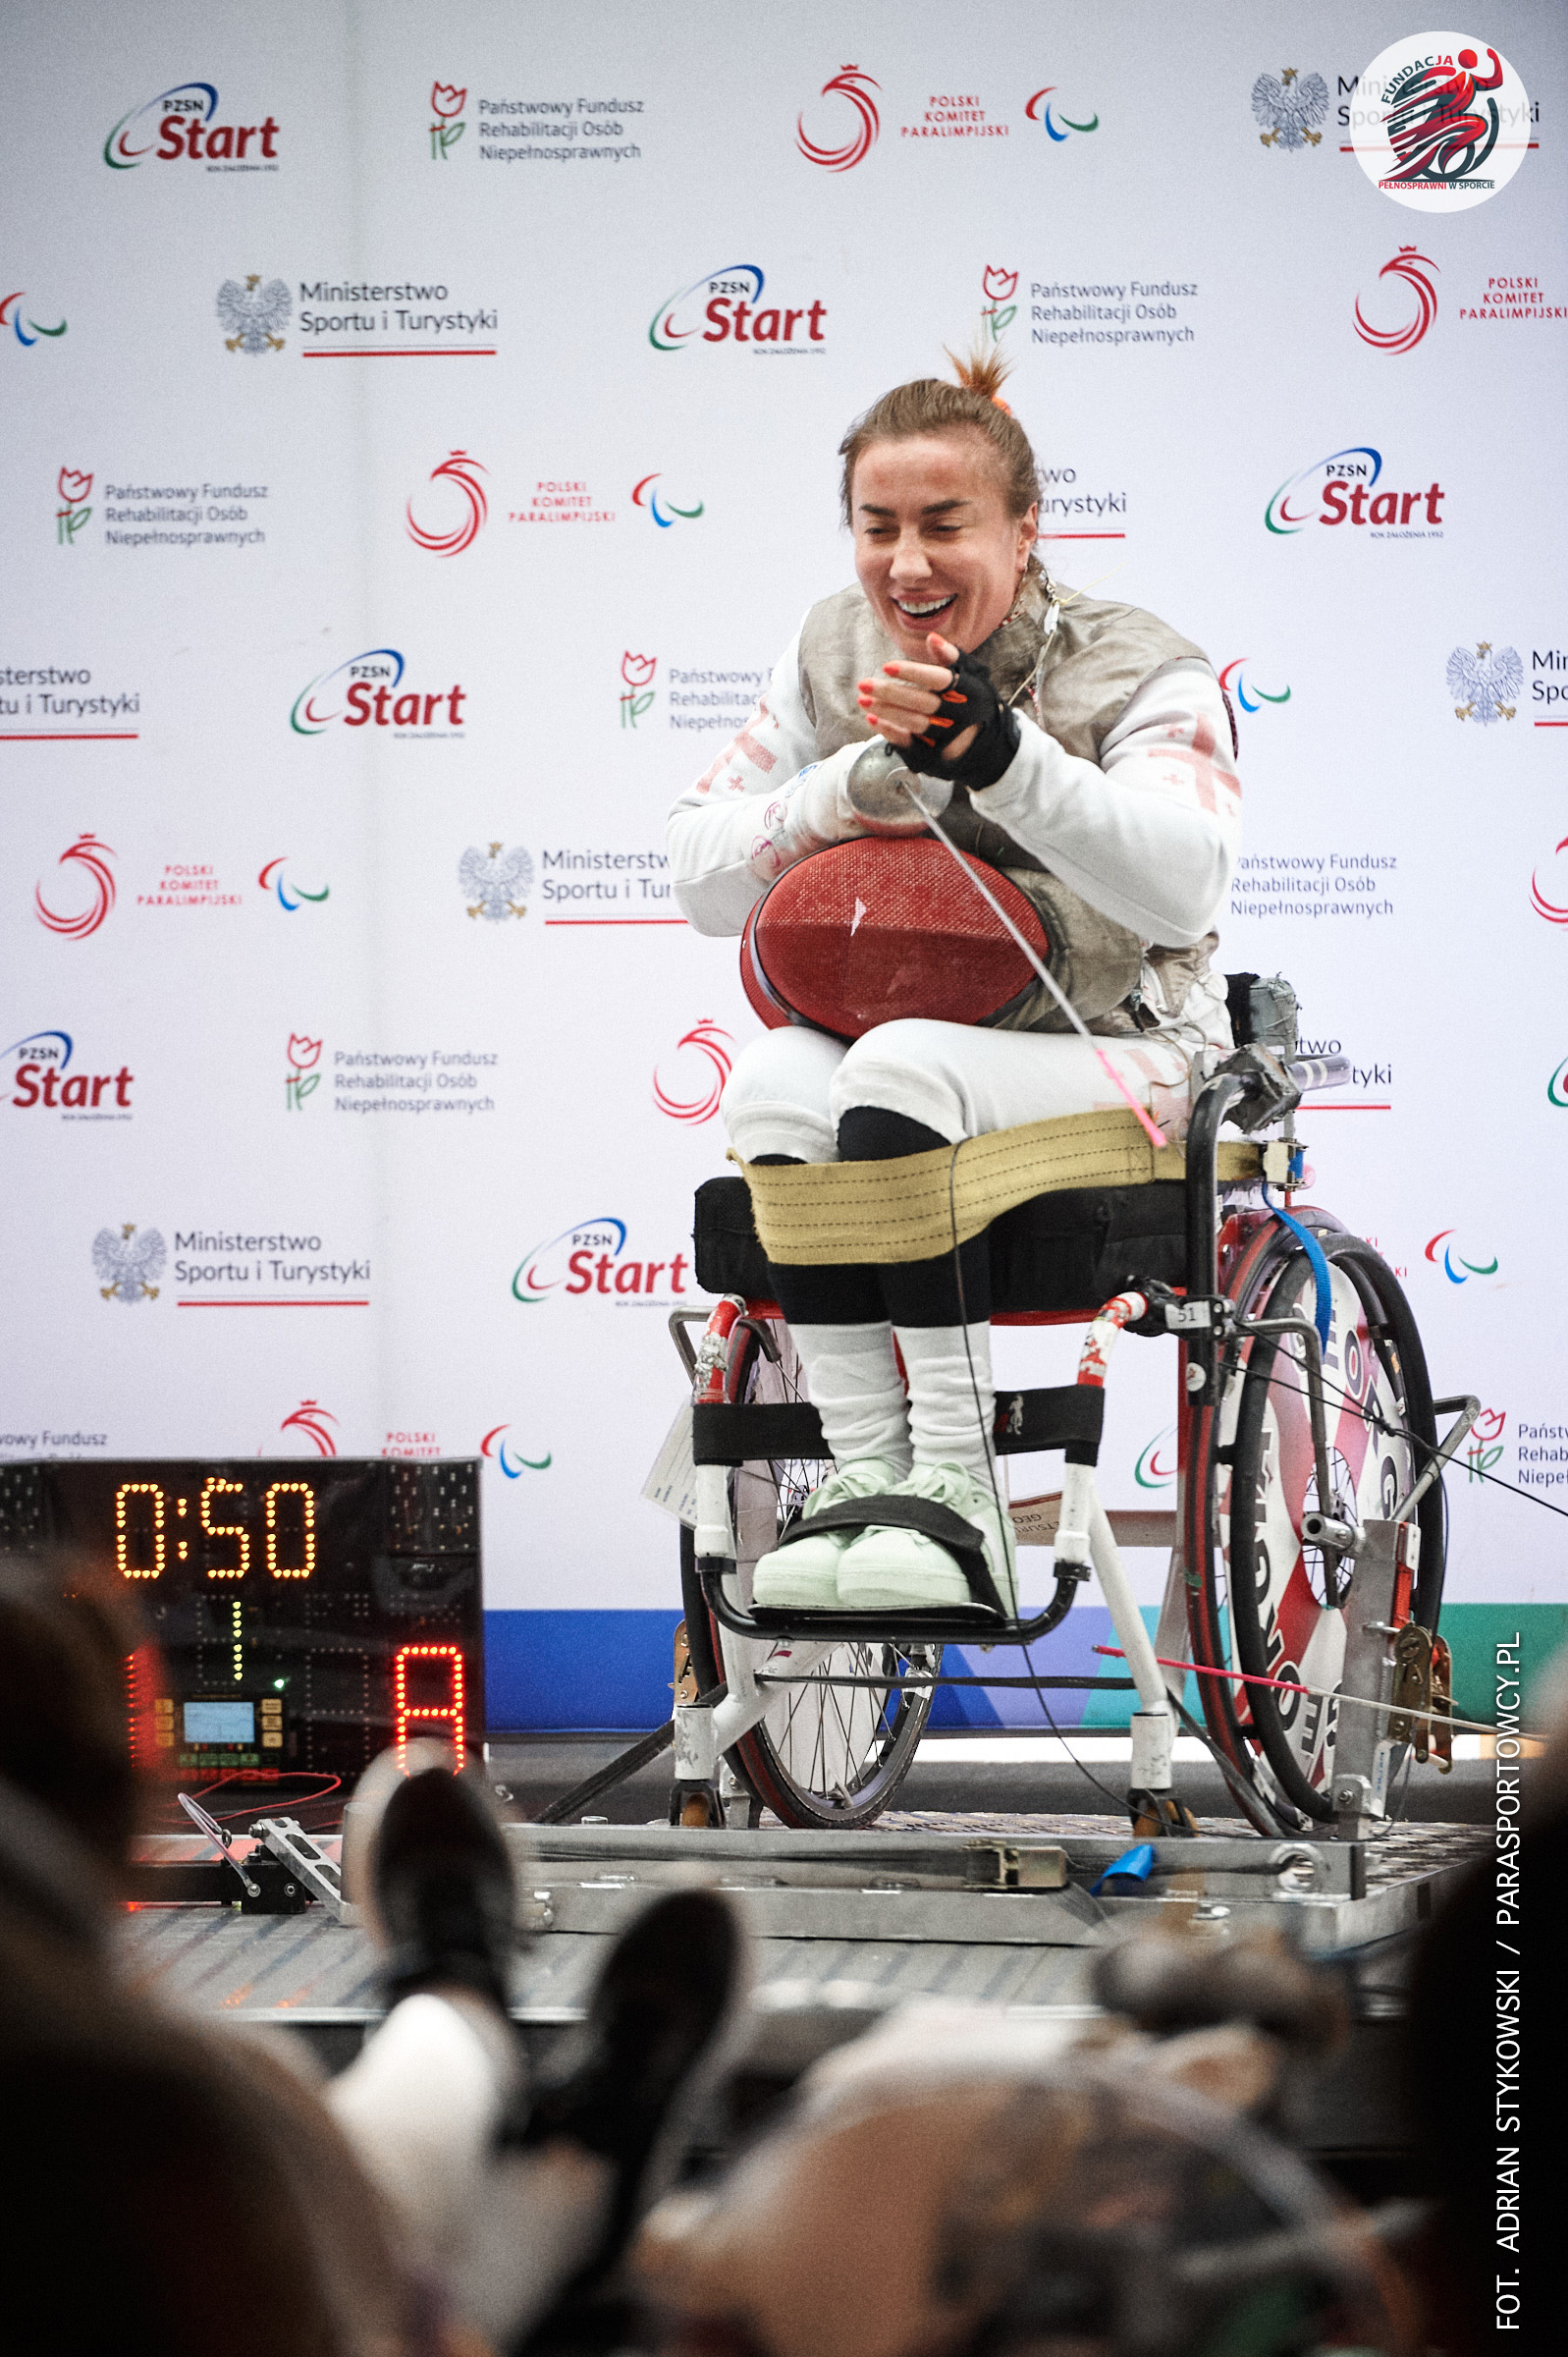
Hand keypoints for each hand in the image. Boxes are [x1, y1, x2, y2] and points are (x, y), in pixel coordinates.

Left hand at [859, 635, 1019, 789]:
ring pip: (914, 723)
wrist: (988, 746)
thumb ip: (952, 657)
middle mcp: (961, 716)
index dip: (913, 672)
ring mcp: (948, 738)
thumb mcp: (972, 677)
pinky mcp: (936, 755)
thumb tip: (931, 638)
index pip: (940, 680)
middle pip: (923, 703)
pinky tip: (872, 718)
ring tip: (862, 699)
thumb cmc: (973, 701)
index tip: (886, 666)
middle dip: (891, 693)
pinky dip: (890, 731)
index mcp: (971, 692)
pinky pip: (910, 743)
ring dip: (886, 711)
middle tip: (864, 683)